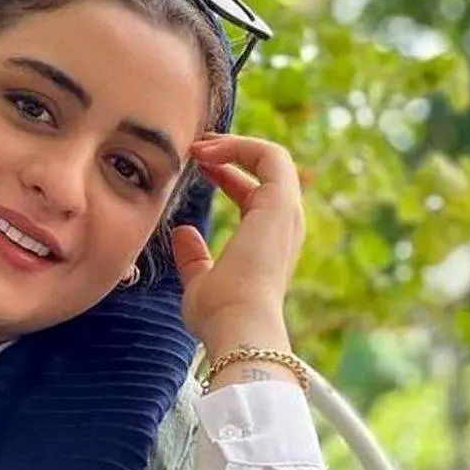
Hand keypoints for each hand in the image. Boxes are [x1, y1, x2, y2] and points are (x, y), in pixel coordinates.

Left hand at [171, 133, 304, 361]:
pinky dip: (239, 146)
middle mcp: (284, 224)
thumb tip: (183, 233)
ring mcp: (286, 212)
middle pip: (265, 170)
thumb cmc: (219, 314)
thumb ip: (193, 258)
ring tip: (198, 145)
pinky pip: (270, 156)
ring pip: (271, 157)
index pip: (253, 193)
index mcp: (268, 241)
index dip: (225, 174)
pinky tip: (207, 152)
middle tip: (196, 145)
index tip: (195, 166)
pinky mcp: (281, 203)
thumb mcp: (199, 282)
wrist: (237, 325)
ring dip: (233, 144)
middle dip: (230, 150)